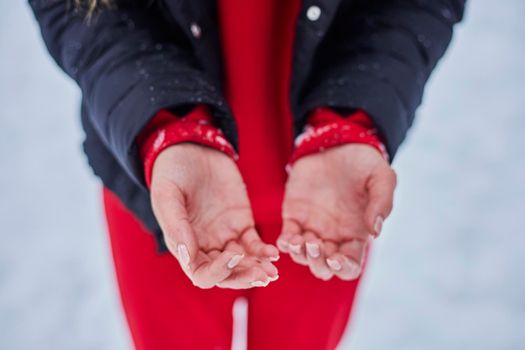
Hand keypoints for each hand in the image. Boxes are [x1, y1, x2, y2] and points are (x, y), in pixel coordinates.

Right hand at [150, 143, 278, 288]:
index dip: (217, 272)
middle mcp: (205, 246)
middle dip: (243, 277)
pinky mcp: (241, 223)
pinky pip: (254, 244)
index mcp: (183, 245)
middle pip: (226, 274)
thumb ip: (175, 226)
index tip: (233, 256)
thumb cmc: (172, 171)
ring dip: (257, 269)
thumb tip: (188, 257)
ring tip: (272, 271)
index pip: (201, 273)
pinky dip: (263, 251)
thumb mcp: (167, 195)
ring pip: (243, 262)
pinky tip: (274, 253)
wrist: (191, 147)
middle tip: (263, 275)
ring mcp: (224, 235)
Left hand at [278, 144, 395, 280]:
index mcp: (356, 233)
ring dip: (301, 255)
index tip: (337, 257)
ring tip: (301, 240)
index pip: (350, 265)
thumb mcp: (381, 177)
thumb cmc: (364, 162)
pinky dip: (285, 244)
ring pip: (303, 257)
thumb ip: (382, 203)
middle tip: (316, 245)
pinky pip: (287, 238)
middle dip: (318, 263)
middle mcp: (333, 236)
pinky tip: (287, 239)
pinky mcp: (293, 215)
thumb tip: (375, 231)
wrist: (337, 142)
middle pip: (323, 267)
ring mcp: (312, 227)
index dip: (343, 268)